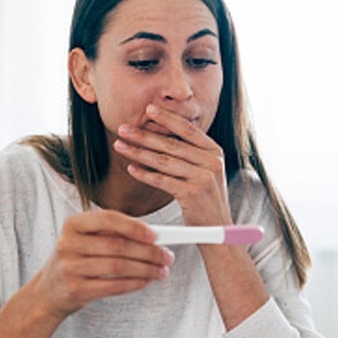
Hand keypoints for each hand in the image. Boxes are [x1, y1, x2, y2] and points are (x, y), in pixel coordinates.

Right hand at [33, 209, 173, 318]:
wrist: (48, 292)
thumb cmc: (75, 261)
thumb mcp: (85, 240)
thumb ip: (112, 235)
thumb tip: (153, 236)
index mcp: (73, 224)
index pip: (108, 219)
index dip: (135, 227)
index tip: (156, 235)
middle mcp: (68, 243)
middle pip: (117, 246)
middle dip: (148, 252)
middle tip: (167, 256)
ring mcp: (70, 267)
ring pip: (118, 267)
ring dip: (146, 270)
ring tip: (161, 271)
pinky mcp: (76, 289)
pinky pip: (113, 286)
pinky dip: (134, 283)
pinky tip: (145, 281)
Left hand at [113, 104, 232, 225]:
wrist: (217, 227)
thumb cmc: (206, 199)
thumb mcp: (205, 171)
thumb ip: (189, 153)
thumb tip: (159, 134)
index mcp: (214, 151)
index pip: (188, 130)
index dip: (167, 118)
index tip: (148, 109)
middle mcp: (211, 162)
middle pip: (172, 144)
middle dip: (144, 135)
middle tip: (123, 128)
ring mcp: (203, 177)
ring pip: (164, 161)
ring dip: (138, 152)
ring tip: (120, 146)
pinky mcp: (193, 194)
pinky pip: (162, 180)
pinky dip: (145, 174)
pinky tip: (131, 168)